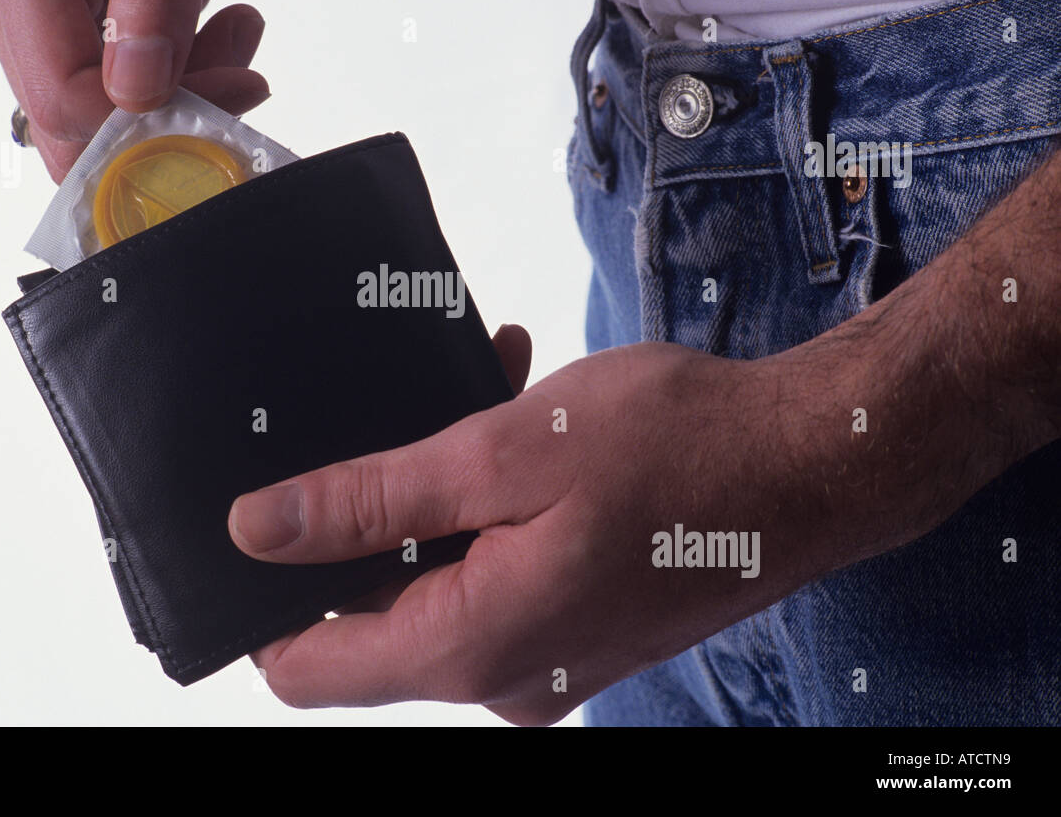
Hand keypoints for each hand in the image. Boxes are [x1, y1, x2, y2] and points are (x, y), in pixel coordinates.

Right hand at [0, 0, 289, 181]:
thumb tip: (136, 83)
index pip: (60, 91)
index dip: (148, 118)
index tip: (233, 88)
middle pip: (70, 122)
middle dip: (165, 118)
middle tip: (240, 68)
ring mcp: (32, 19)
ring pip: (93, 127)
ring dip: (180, 105)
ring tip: (233, 35)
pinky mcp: (68, 37)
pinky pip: (112, 107)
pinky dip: (177, 94)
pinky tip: (216, 38)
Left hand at [228, 327, 836, 724]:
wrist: (817, 463)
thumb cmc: (682, 451)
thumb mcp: (502, 455)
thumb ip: (370, 501)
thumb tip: (260, 530)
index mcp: (475, 645)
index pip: (311, 667)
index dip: (271, 598)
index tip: (273, 521)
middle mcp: (507, 677)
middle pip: (378, 616)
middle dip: (379, 514)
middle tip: (415, 419)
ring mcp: (549, 660)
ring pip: (443, 581)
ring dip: (445, 496)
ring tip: (485, 400)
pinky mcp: (579, 630)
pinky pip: (501, 577)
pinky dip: (494, 512)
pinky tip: (524, 431)